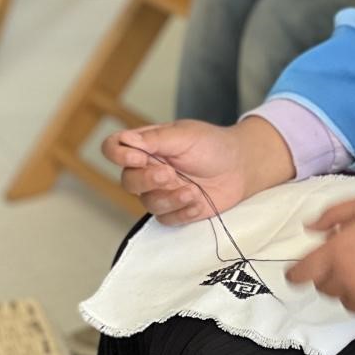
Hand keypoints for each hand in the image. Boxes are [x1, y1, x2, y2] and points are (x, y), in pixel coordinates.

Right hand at [101, 116, 293, 224]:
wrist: (241, 167)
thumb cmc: (214, 145)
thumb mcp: (187, 135)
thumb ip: (156, 139)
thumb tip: (126, 140)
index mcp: (147, 146)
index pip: (114, 148)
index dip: (117, 155)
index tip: (137, 157)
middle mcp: (149, 170)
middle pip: (128, 181)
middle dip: (147, 180)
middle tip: (170, 174)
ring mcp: (161, 191)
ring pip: (148, 203)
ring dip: (170, 198)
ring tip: (192, 190)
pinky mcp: (176, 210)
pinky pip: (167, 218)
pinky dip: (183, 211)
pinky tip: (199, 201)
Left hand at [287, 197, 354, 327]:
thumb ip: (334, 214)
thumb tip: (309, 228)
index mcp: (338, 253)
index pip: (301, 274)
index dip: (296, 273)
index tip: (298, 271)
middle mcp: (346, 282)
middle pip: (323, 287)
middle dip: (332, 274)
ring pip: (346, 300)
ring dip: (353, 287)